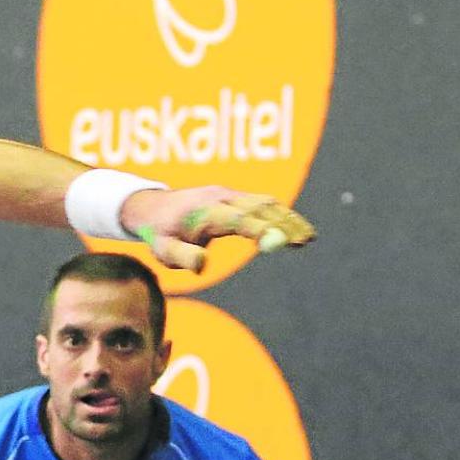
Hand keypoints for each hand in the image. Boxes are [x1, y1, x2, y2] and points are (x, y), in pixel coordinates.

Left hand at [119, 186, 315, 271]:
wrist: (151, 206)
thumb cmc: (159, 232)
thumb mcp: (162, 249)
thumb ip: (182, 257)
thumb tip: (203, 265)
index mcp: (205, 212)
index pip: (237, 219)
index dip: (258, 229)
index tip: (278, 242)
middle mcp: (220, 197)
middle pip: (259, 207)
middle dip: (283, 223)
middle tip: (304, 241)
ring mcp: (229, 194)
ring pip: (265, 202)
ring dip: (288, 217)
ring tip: (308, 237)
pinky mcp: (234, 196)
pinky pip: (263, 202)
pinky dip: (282, 213)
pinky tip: (297, 229)